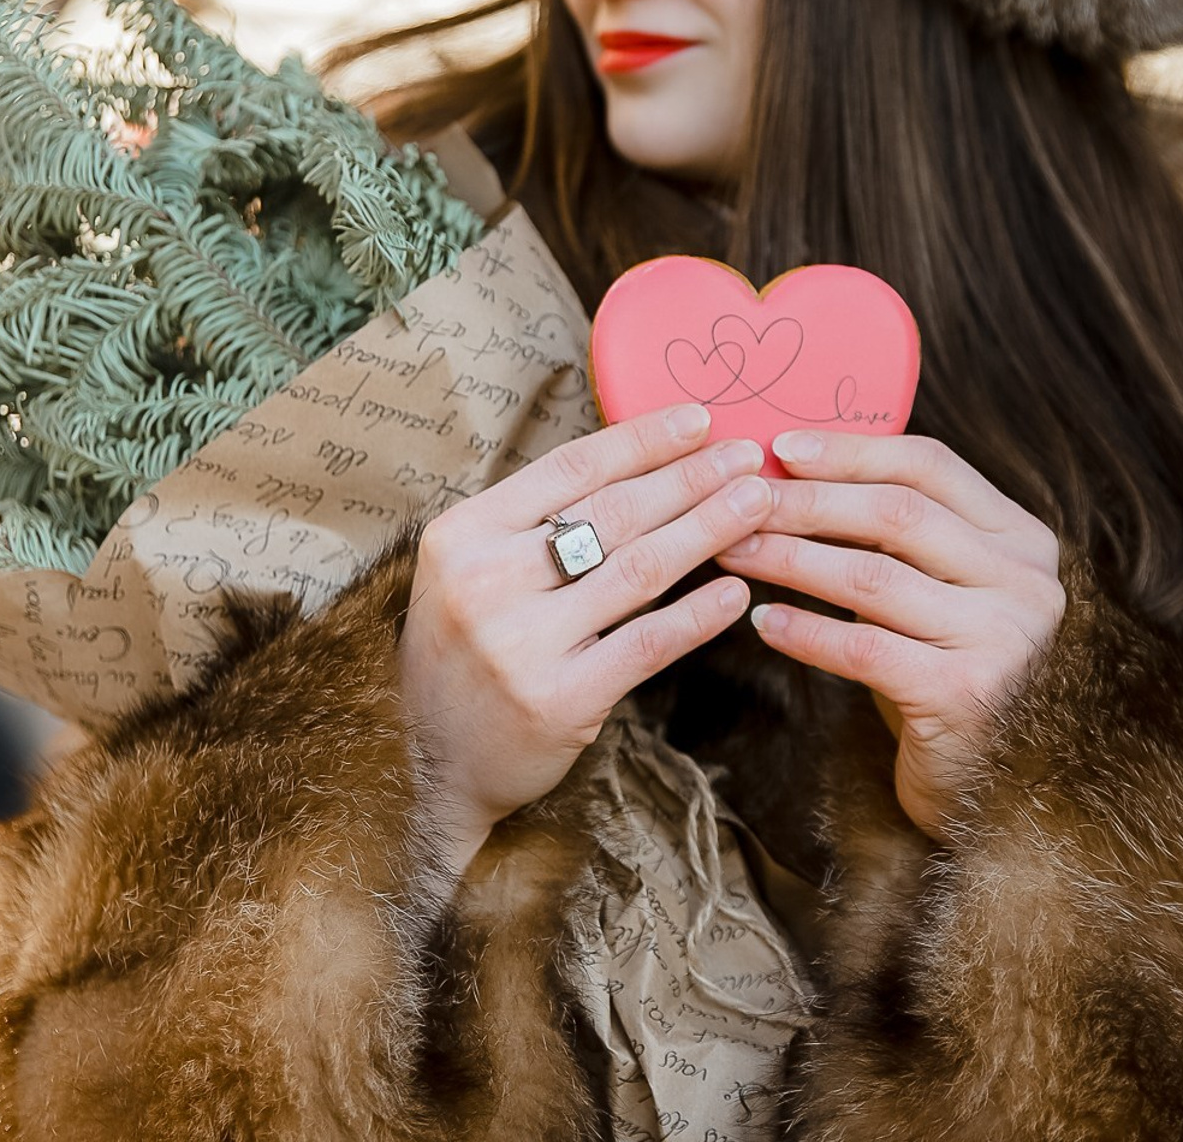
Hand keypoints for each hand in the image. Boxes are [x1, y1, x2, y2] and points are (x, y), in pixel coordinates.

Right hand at [395, 402, 775, 876]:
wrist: (426, 763)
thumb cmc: (464, 649)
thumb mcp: (471, 569)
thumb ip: (535, 521)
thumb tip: (640, 463)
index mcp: (463, 534)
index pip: (570, 469)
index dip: (642, 440)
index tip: (699, 420)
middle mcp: (485, 582)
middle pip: (612, 513)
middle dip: (690, 478)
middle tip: (746, 456)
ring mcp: (520, 644)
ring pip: (638, 570)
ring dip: (707, 530)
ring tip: (756, 505)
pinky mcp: (559, 701)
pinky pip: (645, 644)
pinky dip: (697, 616)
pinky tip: (736, 594)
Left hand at [713, 430, 1064, 843]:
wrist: (991, 788)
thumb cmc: (943, 670)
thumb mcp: (936, 589)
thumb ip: (896, 533)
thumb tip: (791, 467)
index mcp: (1022, 538)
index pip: (930, 467)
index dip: (851, 452)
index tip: (781, 447)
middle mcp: (1026, 581)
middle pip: (898, 514)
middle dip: (807, 502)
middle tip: (739, 502)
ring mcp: (1004, 637)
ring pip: (873, 577)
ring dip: (791, 560)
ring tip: (734, 553)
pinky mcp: (969, 694)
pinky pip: (866, 649)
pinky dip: (806, 632)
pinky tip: (762, 623)